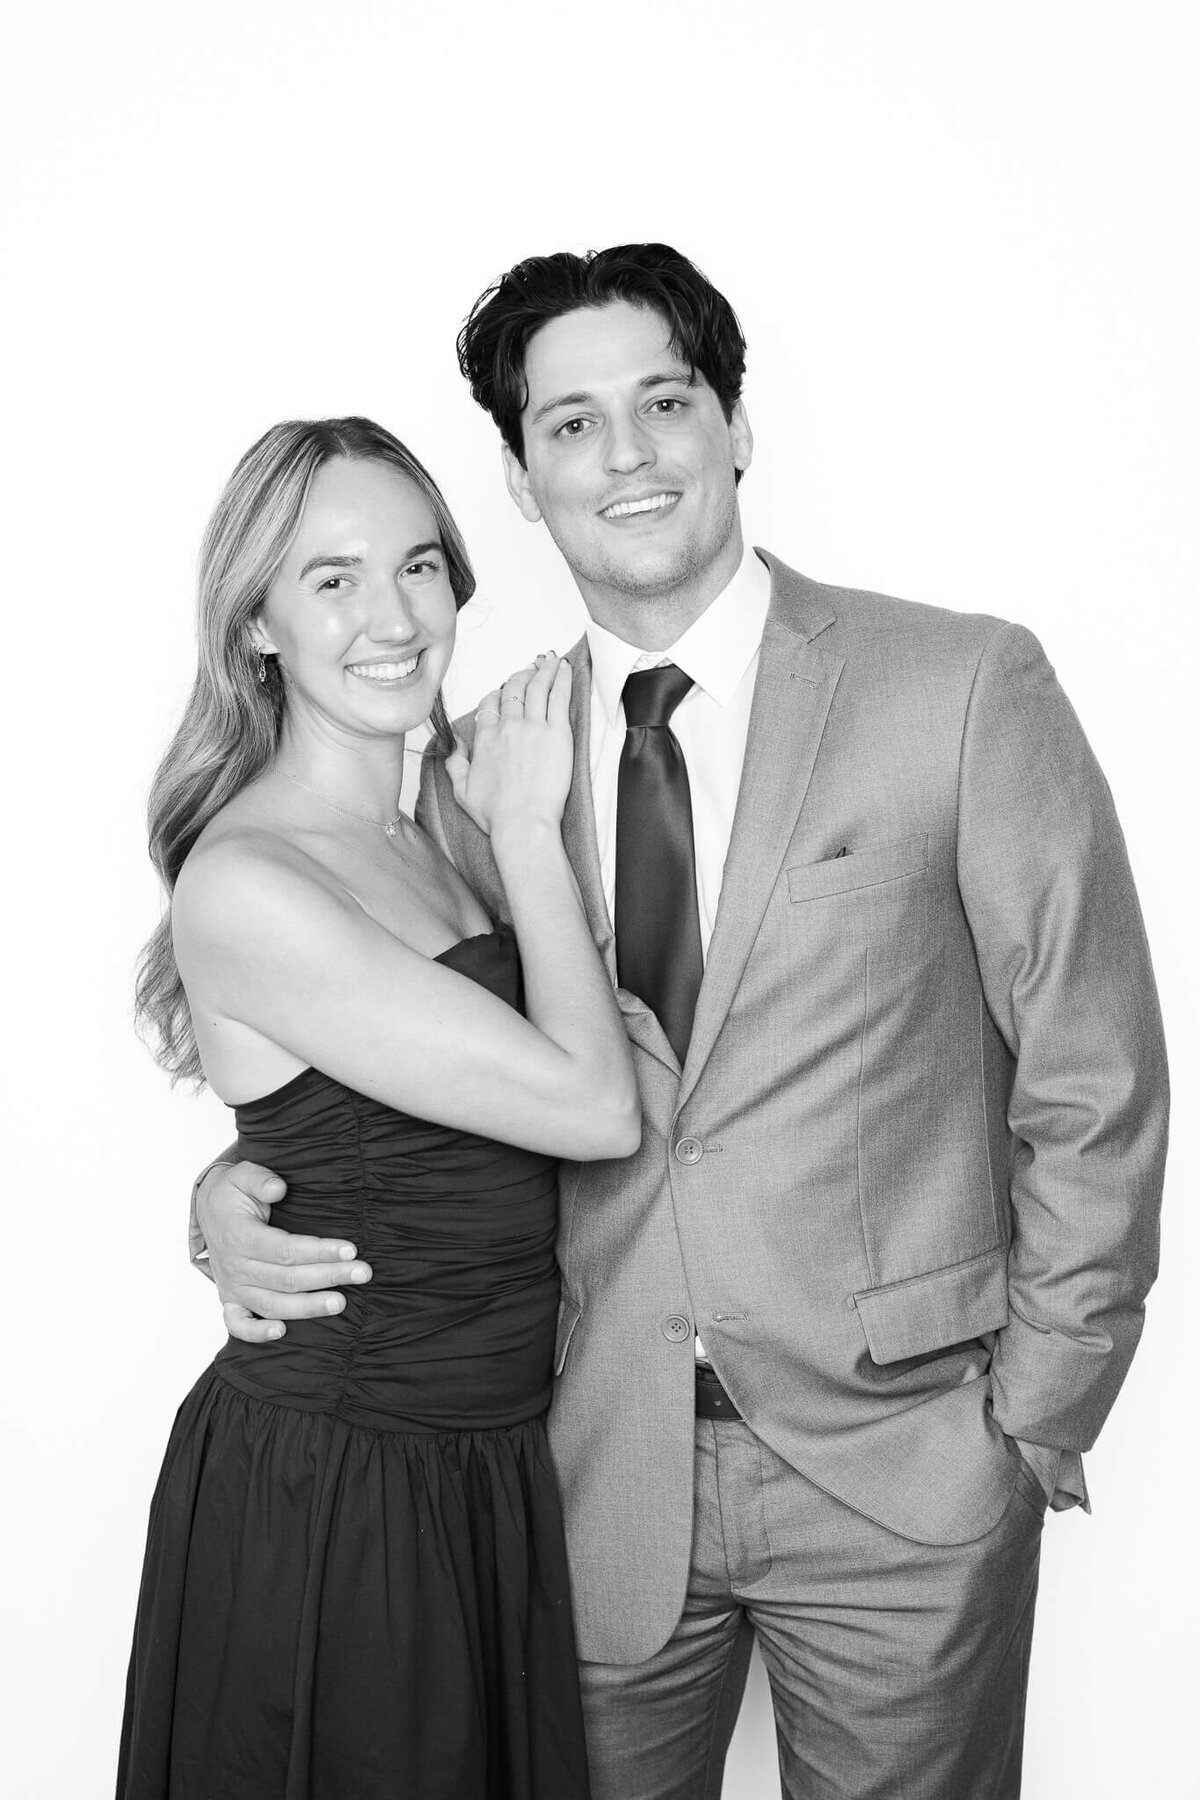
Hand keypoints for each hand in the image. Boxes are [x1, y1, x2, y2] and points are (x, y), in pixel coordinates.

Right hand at [196, 1160, 371, 1343]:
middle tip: (363, 1272)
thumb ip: (260, 1179)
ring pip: (272, 1304)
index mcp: (240, 1236)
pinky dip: (256, 1333)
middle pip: (286, 1278)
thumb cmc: (233, 1193)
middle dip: (328, 1276)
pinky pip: (238, 1324)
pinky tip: (282, 1332)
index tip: (350, 1249)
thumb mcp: (243, 1174)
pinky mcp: (231, 1300)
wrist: (209, 1211)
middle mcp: (235, 1266)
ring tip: (341, 1303)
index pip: (284, 1249)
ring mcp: (232, 1287)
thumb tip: (279, 1188)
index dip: (319, 1251)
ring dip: (307, 1307)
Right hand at [446, 654, 571, 839]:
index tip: (506, 691)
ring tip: (549, 660)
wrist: (523, 822)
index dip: (498, 694)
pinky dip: (561, 679)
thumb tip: (454, 745)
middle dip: (522, 675)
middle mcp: (508, 727)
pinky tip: (564, 668)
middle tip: (531, 669)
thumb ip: (455, 763)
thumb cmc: (497, 813)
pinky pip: (559, 697)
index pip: (490, 704)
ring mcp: (533, 727)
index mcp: (485, 739)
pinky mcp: (558, 733)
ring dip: (543, 670)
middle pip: (514, 690)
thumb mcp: (461, 790)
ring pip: (537, 687)